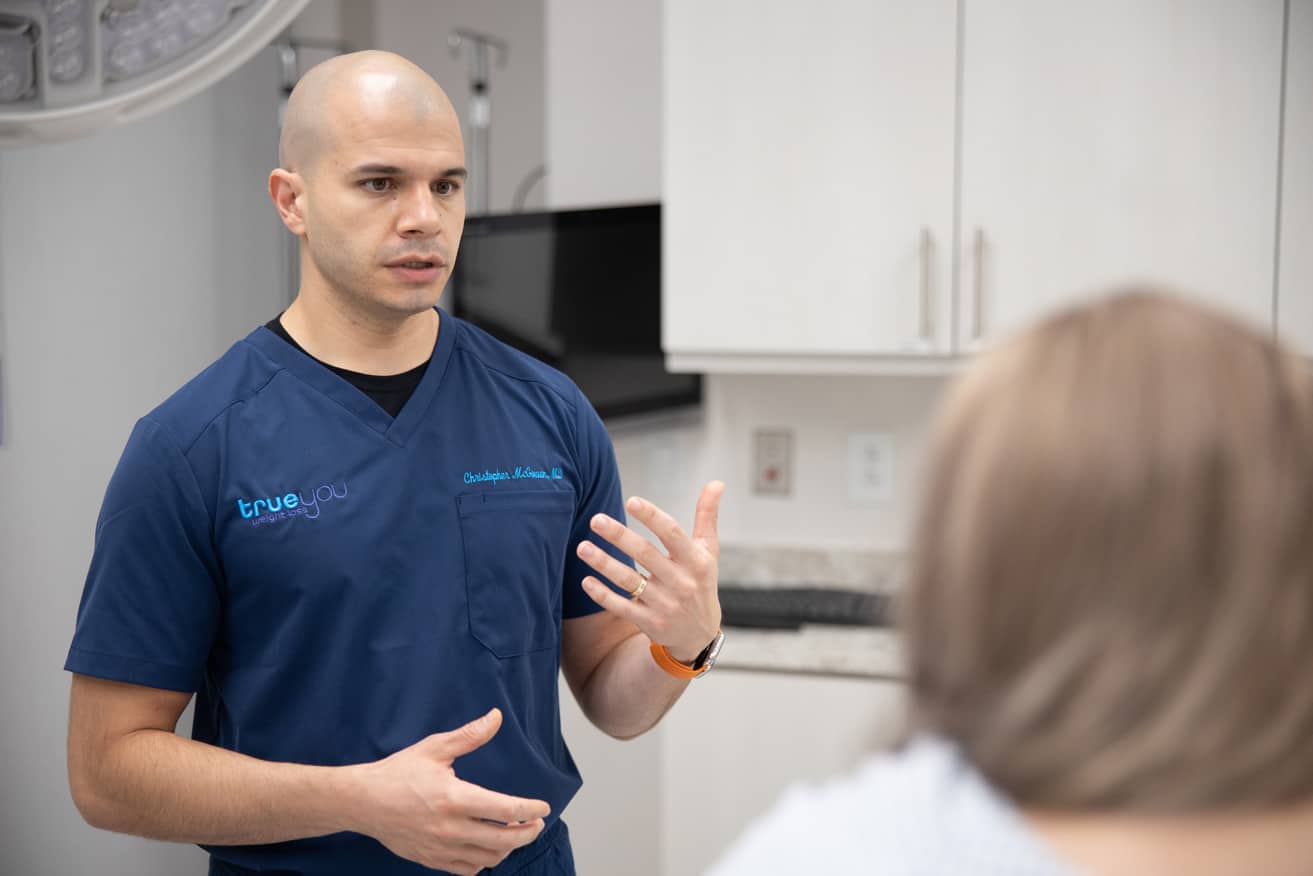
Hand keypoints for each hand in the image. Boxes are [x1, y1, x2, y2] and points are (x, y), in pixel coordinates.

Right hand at [351, 708, 549, 874]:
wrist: (363, 802)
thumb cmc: (398, 773)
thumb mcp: (434, 748)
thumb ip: (469, 735)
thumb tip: (496, 717)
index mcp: (455, 798)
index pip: (505, 809)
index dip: (531, 810)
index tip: (543, 807)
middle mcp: (450, 828)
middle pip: (503, 840)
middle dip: (527, 833)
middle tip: (536, 824)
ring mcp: (440, 848)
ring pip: (488, 858)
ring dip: (508, 848)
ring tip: (514, 833)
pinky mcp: (431, 859)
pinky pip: (467, 869)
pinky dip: (484, 862)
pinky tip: (488, 848)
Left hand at [577, 481, 724, 663]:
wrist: (699, 634)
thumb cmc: (700, 581)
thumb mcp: (708, 551)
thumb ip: (707, 516)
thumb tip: (716, 482)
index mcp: (695, 561)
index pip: (672, 534)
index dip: (652, 517)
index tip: (631, 501)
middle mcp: (681, 582)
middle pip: (645, 554)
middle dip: (619, 536)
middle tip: (596, 519)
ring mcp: (665, 604)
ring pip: (629, 581)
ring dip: (603, 563)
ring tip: (582, 547)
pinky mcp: (649, 622)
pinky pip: (622, 607)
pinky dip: (603, 595)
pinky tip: (586, 580)